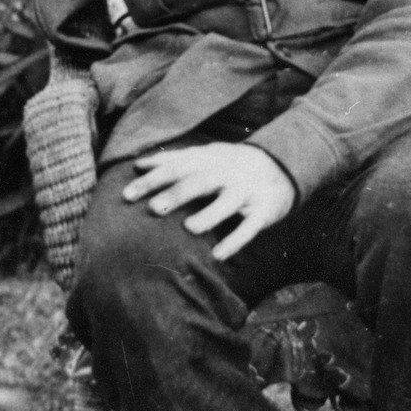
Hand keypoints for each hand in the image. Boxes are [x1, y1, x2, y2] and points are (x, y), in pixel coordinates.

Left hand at [122, 142, 295, 260]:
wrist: (283, 165)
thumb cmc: (231, 164)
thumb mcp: (206, 155)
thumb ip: (173, 160)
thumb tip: (138, 163)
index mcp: (209, 159)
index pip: (177, 167)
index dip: (153, 179)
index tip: (127, 194)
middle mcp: (227, 173)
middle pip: (200, 181)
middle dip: (177, 194)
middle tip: (154, 208)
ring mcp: (247, 191)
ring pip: (227, 203)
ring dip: (209, 214)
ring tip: (189, 228)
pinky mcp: (264, 211)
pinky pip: (249, 227)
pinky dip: (235, 240)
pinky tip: (219, 255)